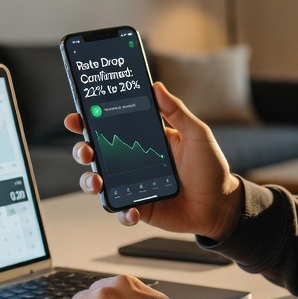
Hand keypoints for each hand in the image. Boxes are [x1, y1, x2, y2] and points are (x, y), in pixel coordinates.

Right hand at [66, 82, 242, 238]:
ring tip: (96, 181)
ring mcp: (134, 186)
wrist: (220, 204)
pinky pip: (122, 211)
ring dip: (90, 182)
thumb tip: (157, 86)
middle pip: (97, 155)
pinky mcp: (140, 208)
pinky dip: (122, 212)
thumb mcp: (196, 134)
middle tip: (85, 149)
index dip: (90, 122)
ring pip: (101, 184)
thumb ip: (176, 111)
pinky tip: (130, 210)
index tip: (76, 117)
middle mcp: (133, 162)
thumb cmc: (210, 168)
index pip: (111, 128)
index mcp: (144, 141)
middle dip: (82, 151)